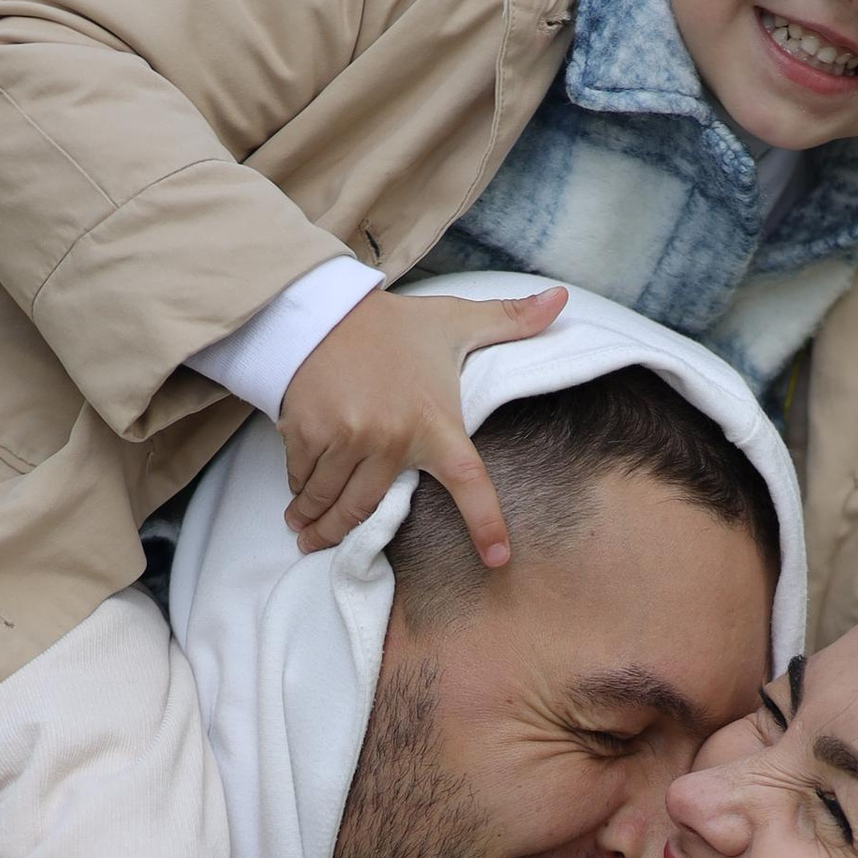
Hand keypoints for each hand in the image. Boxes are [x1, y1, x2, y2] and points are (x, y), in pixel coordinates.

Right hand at [279, 284, 567, 564]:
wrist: (325, 307)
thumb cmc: (393, 326)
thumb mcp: (455, 321)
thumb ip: (510, 319)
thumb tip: (561, 298)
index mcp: (435, 422)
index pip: (470, 481)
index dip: (486, 522)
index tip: (497, 559)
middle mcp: (391, 438)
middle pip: (364, 509)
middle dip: (337, 534)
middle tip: (319, 547)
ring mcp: (348, 439)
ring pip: (329, 499)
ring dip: (313, 519)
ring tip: (303, 530)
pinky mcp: (309, 433)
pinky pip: (303, 476)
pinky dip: (298, 489)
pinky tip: (295, 495)